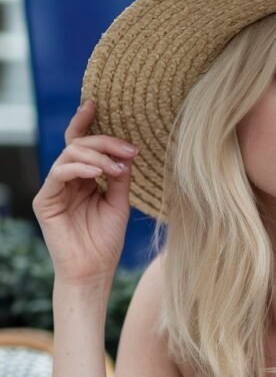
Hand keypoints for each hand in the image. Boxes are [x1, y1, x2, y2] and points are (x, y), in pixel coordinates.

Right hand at [33, 99, 137, 285]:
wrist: (94, 271)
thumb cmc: (106, 241)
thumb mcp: (119, 203)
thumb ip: (119, 176)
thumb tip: (126, 152)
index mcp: (83, 178)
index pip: (82, 143)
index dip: (88, 122)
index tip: (99, 104)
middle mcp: (67, 179)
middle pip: (78, 144)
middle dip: (104, 142)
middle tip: (128, 149)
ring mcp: (54, 188)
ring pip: (68, 155)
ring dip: (95, 155)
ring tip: (117, 167)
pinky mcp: (45, 200)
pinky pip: (58, 174)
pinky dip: (78, 168)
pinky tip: (96, 173)